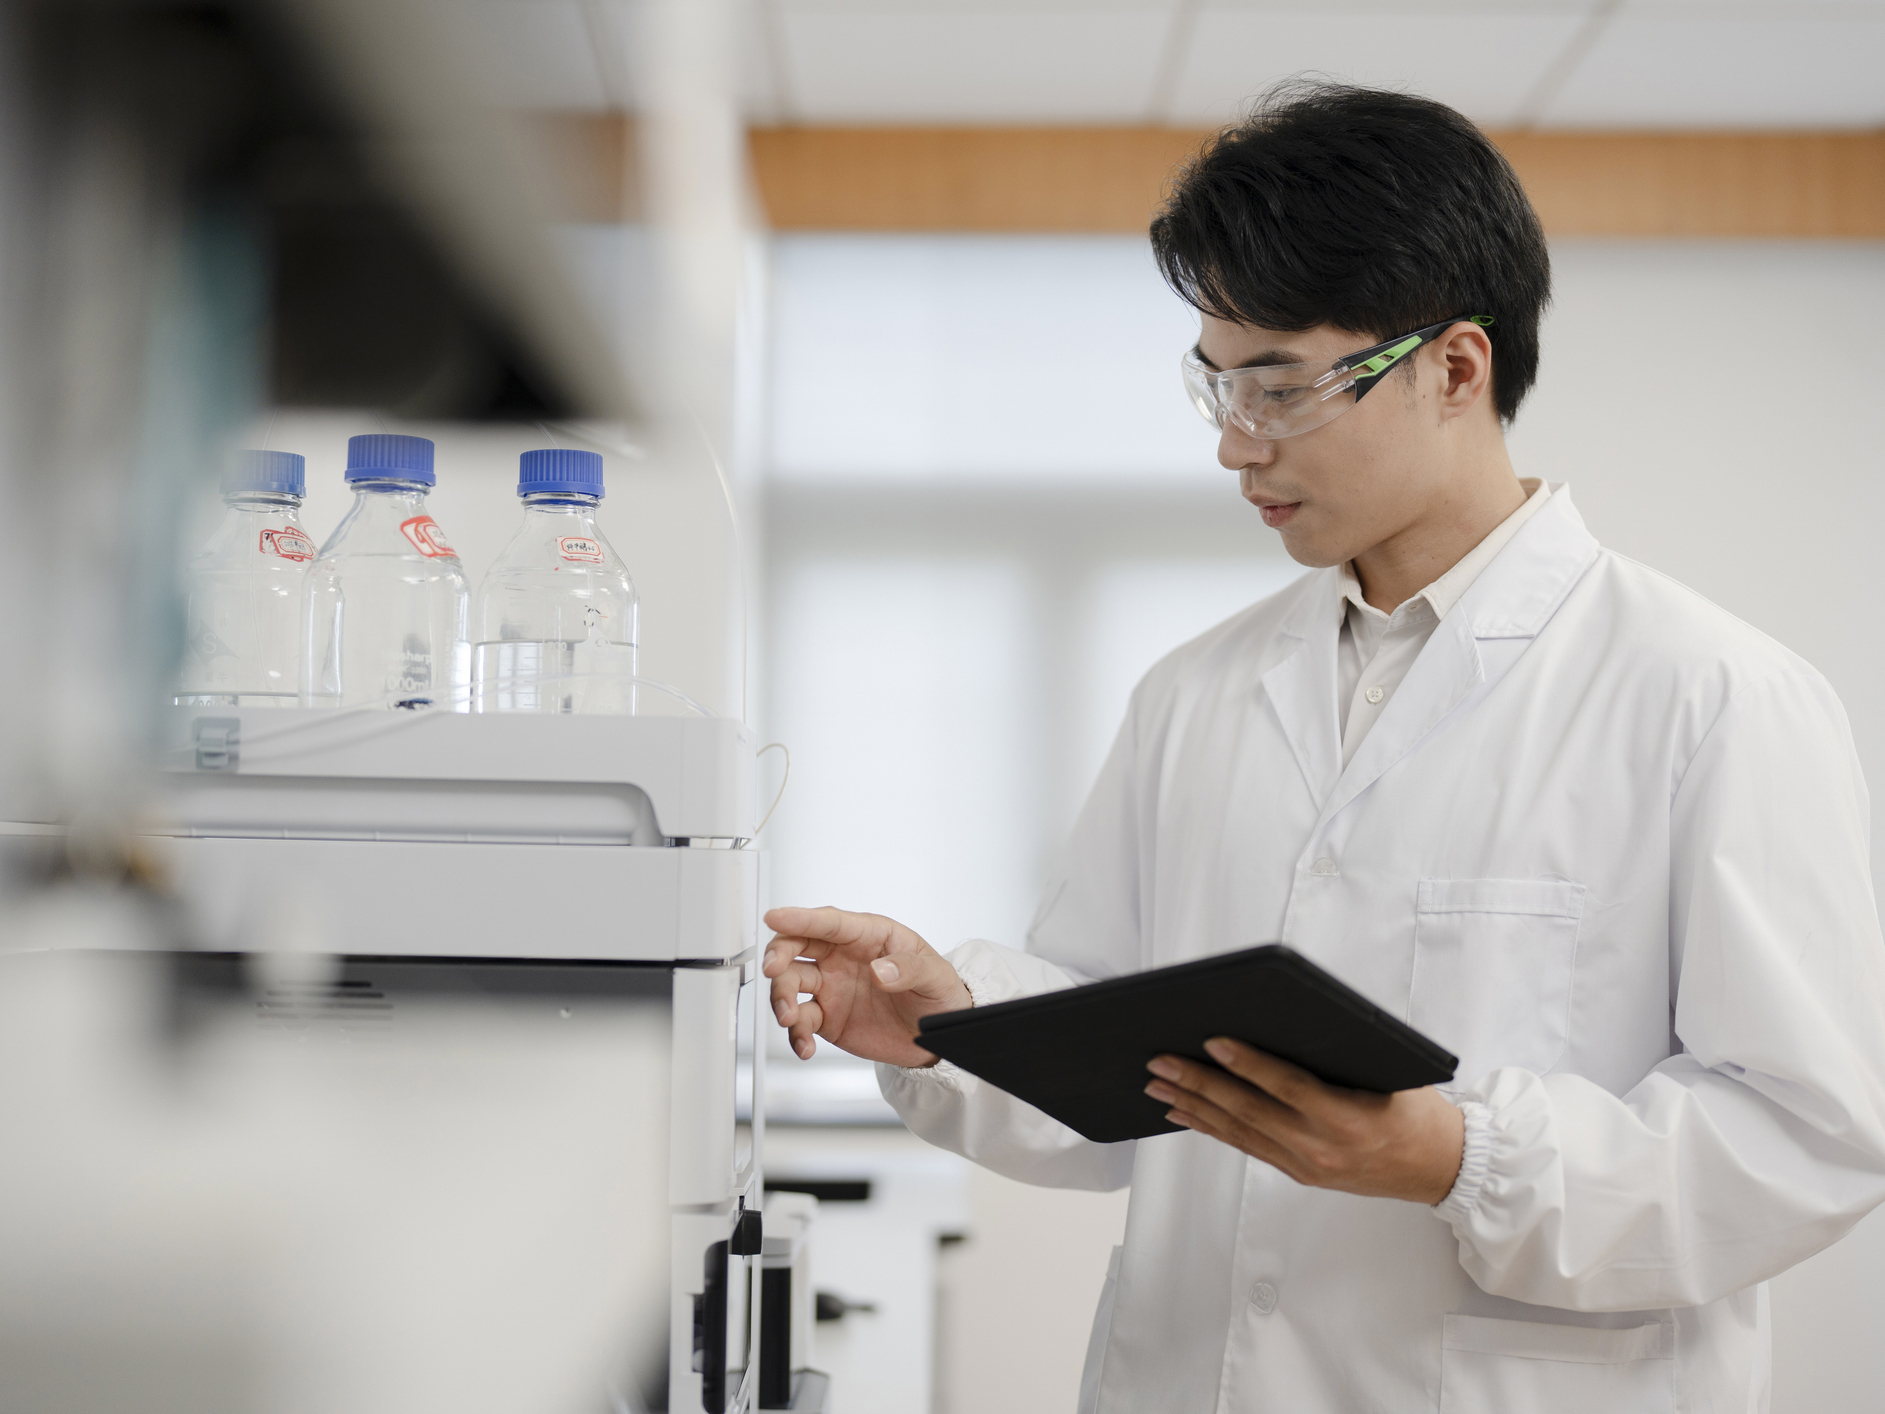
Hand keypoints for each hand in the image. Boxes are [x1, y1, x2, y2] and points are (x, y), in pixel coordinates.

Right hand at [762, 906, 972, 1068]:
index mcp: (868, 935)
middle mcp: (841, 957)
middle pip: (797, 946)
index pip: (830, 922)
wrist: (936, 1036)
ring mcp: (831, 986)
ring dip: (781, 998)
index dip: (800, 918)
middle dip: (779, 956)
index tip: (775, 917)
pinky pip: (800, 1022)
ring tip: (789, 1019)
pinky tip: (804, 1046)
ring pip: (790, 983)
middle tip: (774, 971)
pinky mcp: (827, 1017)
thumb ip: (909, 969)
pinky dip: (795, 1034)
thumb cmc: (938, 992)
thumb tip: (881, 970)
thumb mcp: (935, 976)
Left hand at [1145, 1038, 1465, 1204]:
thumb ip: (1338, 1056)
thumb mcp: (1390, 1075)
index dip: (1248, 1065)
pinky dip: (1212, 1128)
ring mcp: (1307, 1165)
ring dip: (1194, 1107)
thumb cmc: (1417, 1112)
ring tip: (1158, 1086)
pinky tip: (1185, 1114)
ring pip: (1240, 1132)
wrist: (1439, 1168)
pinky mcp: (1300, 1173)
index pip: (1288, 1087)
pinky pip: (1248, 1147)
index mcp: (1349, 1120)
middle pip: (1249, 1112)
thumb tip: (1281, 1022)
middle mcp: (1322, 1149)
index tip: (1212, 1042)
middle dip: (1199, 1084)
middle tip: (1160, 1062)